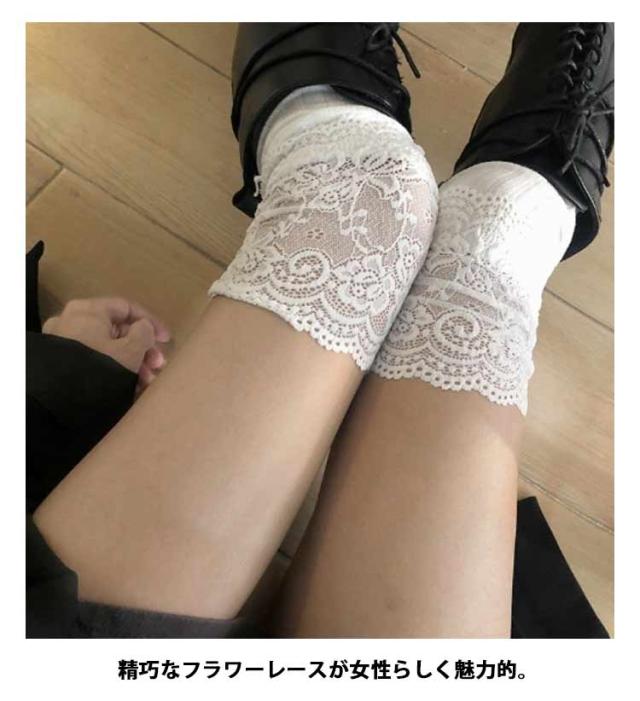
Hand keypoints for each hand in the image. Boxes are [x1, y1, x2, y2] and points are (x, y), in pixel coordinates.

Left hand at [42, 297, 170, 393]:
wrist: (57, 401)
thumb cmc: (99, 367)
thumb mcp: (130, 349)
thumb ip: (144, 334)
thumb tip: (143, 327)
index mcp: (88, 310)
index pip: (127, 308)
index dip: (151, 322)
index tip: (167, 340)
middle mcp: (72, 322)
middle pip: (118, 331)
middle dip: (143, 350)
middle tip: (158, 366)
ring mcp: (64, 344)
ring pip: (107, 348)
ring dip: (132, 363)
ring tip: (147, 382)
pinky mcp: (61, 365)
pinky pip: (94, 361)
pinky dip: (113, 370)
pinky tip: (129, 387)